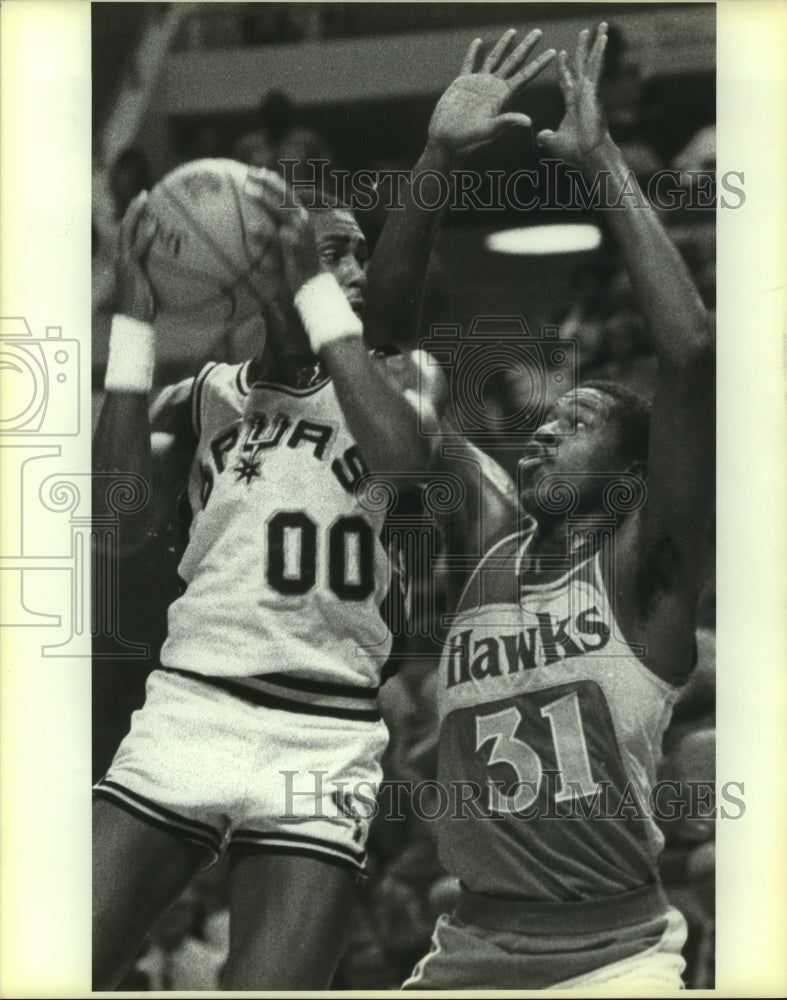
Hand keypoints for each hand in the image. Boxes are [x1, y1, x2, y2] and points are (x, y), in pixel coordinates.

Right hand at [114, 191, 155, 321]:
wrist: (134, 322)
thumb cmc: (148, 311)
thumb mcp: (159, 290)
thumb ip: (168, 278)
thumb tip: (192, 274)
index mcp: (127, 260)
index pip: (130, 234)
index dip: (136, 217)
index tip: (147, 203)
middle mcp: (122, 257)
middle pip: (125, 225)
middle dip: (133, 208)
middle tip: (145, 193)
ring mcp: (124, 261)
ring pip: (126, 231)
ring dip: (134, 213)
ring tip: (144, 198)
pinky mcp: (129, 268)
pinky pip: (137, 249)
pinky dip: (144, 236)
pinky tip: (154, 226)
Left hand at [244, 168, 320, 296]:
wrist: (313, 285)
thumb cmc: (297, 266)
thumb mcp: (287, 244)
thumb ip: (276, 230)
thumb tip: (253, 222)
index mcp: (302, 217)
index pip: (287, 193)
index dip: (272, 180)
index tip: (257, 171)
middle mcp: (303, 221)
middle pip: (284, 195)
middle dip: (267, 182)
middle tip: (249, 173)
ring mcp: (300, 233)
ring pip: (282, 209)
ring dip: (265, 197)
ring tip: (249, 190)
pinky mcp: (295, 247)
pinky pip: (278, 237)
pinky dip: (265, 232)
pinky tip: (252, 228)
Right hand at [428, 28, 555, 157]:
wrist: (446, 139)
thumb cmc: (467, 139)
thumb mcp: (489, 131)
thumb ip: (507, 122)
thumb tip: (529, 122)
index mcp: (503, 97)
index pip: (526, 76)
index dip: (539, 63)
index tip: (553, 52)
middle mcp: (493, 87)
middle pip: (514, 62)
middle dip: (526, 47)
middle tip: (538, 32)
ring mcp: (478, 84)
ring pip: (494, 58)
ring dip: (503, 45)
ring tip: (513, 31)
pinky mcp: (462, 83)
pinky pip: (469, 63)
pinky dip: (472, 53)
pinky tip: (478, 42)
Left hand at [536, 22, 609, 165]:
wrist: (588, 156)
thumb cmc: (575, 152)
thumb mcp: (554, 142)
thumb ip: (547, 137)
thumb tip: (540, 136)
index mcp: (573, 103)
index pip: (567, 81)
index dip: (564, 68)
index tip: (561, 54)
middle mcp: (582, 94)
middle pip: (581, 66)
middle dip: (582, 49)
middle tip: (585, 32)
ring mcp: (589, 92)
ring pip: (591, 63)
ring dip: (595, 44)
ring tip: (600, 26)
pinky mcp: (594, 93)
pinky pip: (596, 69)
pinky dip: (599, 54)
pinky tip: (603, 39)